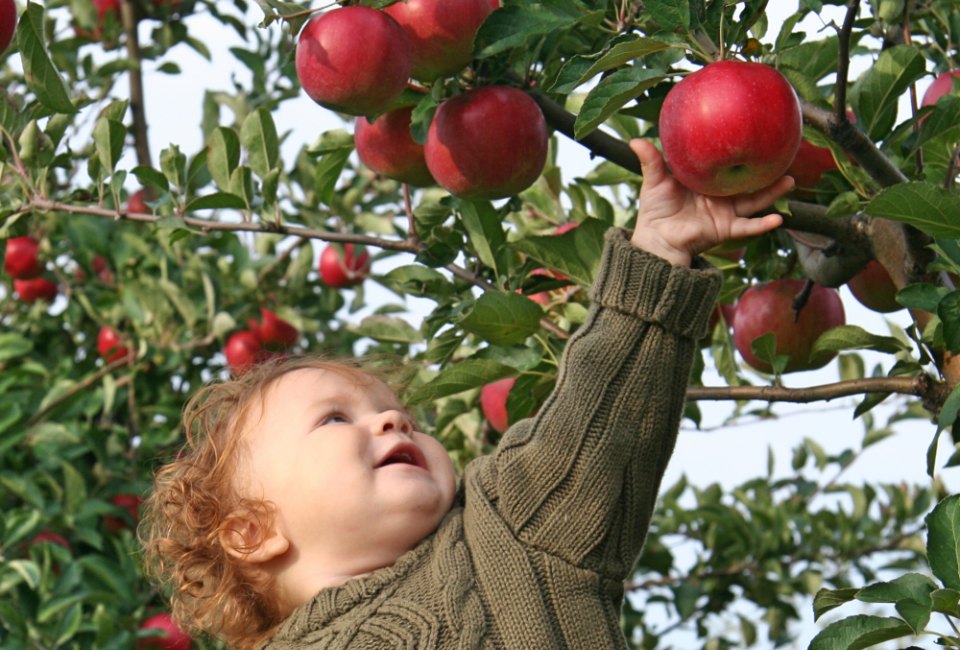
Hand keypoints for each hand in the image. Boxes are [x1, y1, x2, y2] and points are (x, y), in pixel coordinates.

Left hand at [628, 139, 791, 266]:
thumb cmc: (655, 209)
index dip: (743, 152)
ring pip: (755, 201)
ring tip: (790, 180)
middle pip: (750, 180)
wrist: (656, 238)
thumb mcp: (655, 181)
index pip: (729, 164)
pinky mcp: (726, 228)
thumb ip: (651, 161)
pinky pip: (748, 227)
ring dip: (773, 192)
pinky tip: (778, 219)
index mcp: (709, 181)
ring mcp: (726, 212)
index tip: (759, 136)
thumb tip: (635, 140)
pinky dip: (762, 224)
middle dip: (767, 169)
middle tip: (785, 153)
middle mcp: (722, 195)